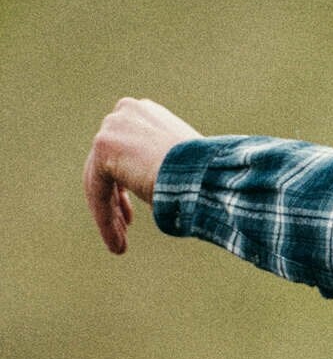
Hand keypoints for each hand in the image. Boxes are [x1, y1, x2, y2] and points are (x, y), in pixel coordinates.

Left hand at [86, 97, 203, 253]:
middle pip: (107, 166)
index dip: (125, 185)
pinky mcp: (103, 147)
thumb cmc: (208, 175)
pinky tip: (118, 244)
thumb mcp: (184, 164)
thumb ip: (162, 165)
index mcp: (147, 113)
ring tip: (121, 245)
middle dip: (115, 201)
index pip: (125, 151)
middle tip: (125, 228)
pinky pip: (97, 190)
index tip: (130, 215)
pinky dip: (105, 219)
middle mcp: (126, 113)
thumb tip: (155, 185)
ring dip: (110, 216)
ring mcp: (113, 127)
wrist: (209, 172)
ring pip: (99, 180)